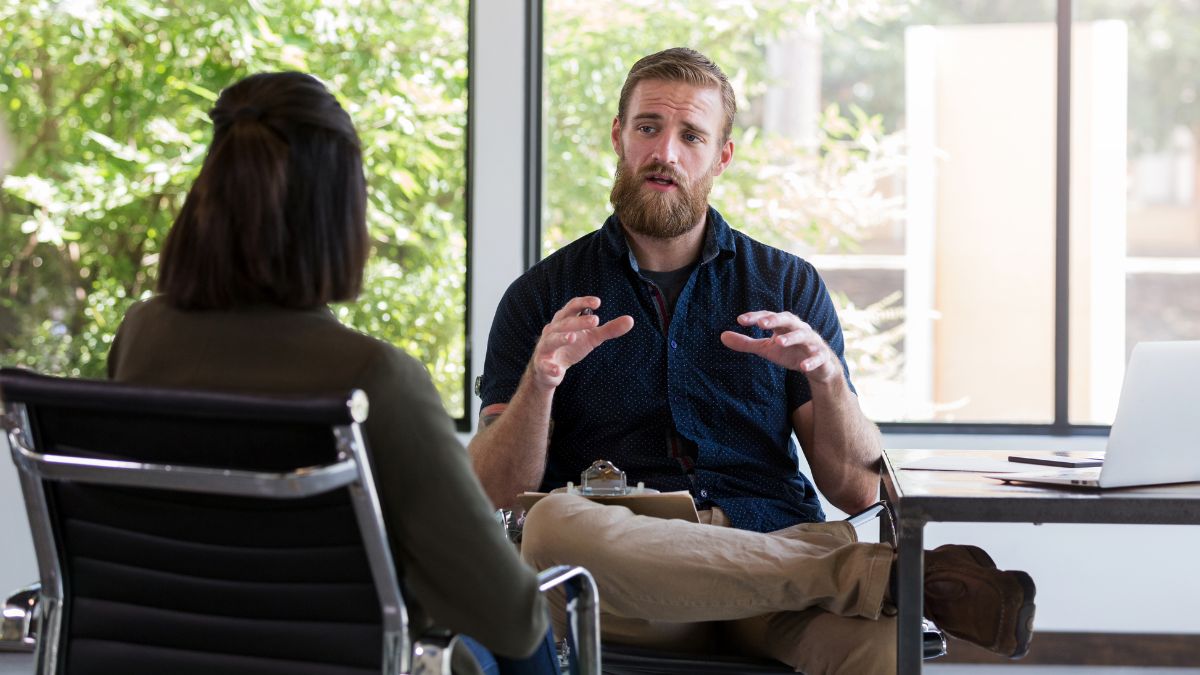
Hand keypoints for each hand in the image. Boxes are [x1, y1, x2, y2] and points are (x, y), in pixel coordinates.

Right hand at [528, 296, 633, 390]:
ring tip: (573, 337)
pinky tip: (558, 371)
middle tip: (596, 321)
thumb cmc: (571, 348)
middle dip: (578, 321)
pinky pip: (545, 365)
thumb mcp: (592, 338)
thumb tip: (631, 320)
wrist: (548, 370)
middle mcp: (552, 331)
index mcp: (564, 320)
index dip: (583, 302)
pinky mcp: (542, 365)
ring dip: (561, 338)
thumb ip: (609, 329)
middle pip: (564, 322)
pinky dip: (551, 367)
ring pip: (551, 340)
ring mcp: (545, 348)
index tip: (598, 302)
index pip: (572, 307)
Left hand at [720, 310, 841, 383]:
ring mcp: (812, 342)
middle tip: (762, 323)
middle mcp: (799, 329)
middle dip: (775, 320)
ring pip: (804, 335)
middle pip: (788, 320)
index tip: (740, 320)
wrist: (819, 367)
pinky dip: (811, 361)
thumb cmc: (790, 353)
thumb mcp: (766, 348)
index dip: (756, 317)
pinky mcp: (822, 356)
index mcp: (784, 325)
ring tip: (779, 342)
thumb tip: (722, 336)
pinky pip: (818, 357)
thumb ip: (746, 343)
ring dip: (792, 338)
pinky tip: (803, 367)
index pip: (769, 317)